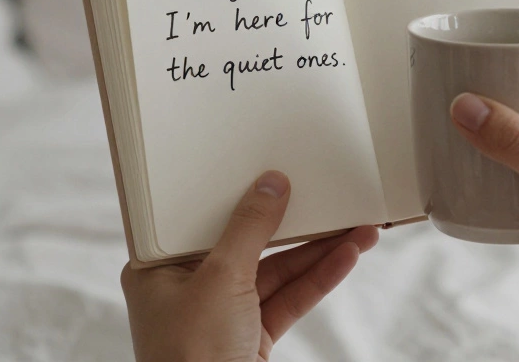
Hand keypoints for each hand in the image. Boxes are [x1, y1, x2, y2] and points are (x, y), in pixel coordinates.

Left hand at [120, 171, 378, 361]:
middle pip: (249, 243)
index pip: (203, 219)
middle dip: (295, 225)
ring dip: (318, 252)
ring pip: (277, 271)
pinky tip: (346, 258)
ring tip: (359, 228)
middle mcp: (189, 288)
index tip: (275, 175)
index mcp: (159, 269)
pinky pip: (288, 298)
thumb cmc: (189, 357)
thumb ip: (249, 229)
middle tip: (329, 198)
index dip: (240, 196)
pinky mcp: (251, 335)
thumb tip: (269, 186)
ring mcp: (222, 313)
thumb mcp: (220, 278)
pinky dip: (318, 279)